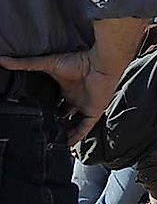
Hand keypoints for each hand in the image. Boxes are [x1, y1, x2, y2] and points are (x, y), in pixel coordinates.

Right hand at [0, 51, 117, 145]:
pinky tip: (66, 144)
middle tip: (40, 133)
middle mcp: (75, 99)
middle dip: (53, 124)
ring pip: (73, 125)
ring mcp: (84, 107)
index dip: (44, 111)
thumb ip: (26, 64)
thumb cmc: (78, 61)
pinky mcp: (94, 113)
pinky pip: (84, 129)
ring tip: (51, 142)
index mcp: (64, 89)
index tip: (31, 118)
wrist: (100, 64)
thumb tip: (3, 59)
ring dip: (64, 133)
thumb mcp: (47, 64)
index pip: (52, 104)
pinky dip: (76, 137)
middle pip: (62, 116)